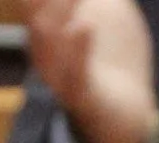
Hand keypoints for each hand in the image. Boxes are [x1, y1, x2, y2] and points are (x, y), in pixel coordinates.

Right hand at [21, 0, 158, 142]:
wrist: (123, 115)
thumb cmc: (109, 56)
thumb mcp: (109, 5)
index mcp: (47, 22)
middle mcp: (46, 46)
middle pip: (35, 9)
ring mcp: (60, 73)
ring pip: (49, 41)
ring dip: (56, 9)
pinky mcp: (83, 97)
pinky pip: (75, 75)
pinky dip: (78, 50)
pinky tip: (85, 26)